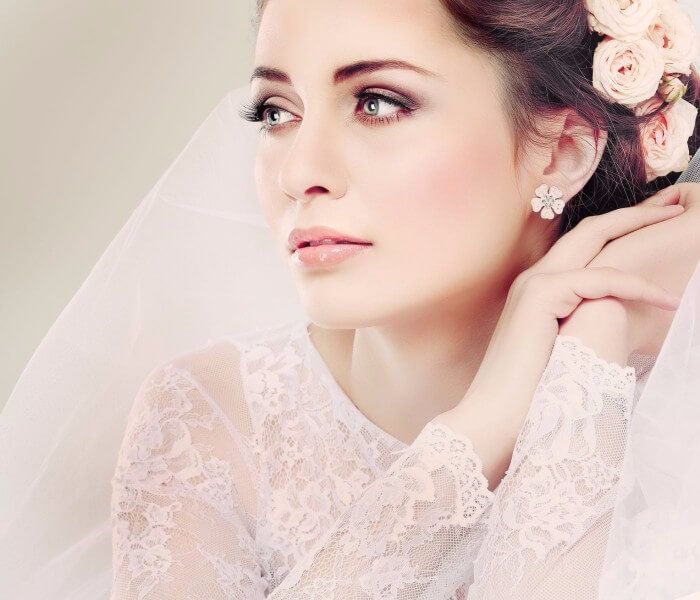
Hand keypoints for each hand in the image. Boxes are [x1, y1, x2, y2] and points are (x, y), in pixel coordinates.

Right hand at [433, 195, 683, 488]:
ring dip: (641, 230)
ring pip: (596, 240)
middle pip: (591, 229)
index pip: (583, 246)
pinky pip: (600, 279)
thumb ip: (581, 322)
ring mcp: (535, 283)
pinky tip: (667, 299)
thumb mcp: (562, 347)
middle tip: (673, 207)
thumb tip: (615, 319)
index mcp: (538, 288)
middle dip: (636, 214)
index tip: (654, 227)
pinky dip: (636, 286)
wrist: (496, 414)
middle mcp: (534, 277)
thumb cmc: (529, 392)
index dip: (619, 230)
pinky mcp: (541, 295)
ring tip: (678, 228)